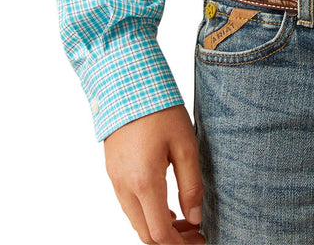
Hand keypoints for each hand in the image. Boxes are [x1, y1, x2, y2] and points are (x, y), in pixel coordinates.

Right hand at [104, 105, 205, 243]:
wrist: (127, 84)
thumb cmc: (159, 110)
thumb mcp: (185, 145)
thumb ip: (191, 185)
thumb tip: (196, 218)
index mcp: (144, 182)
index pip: (160, 233)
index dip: (181, 244)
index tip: (200, 239)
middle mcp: (124, 187)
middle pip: (145, 234)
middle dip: (171, 241)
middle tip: (195, 233)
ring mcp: (115, 180)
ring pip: (136, 221)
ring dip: (158, 228)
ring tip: (185, 220)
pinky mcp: (113, 172)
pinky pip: (129, 205)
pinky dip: (147, 214)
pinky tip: (166, 206)